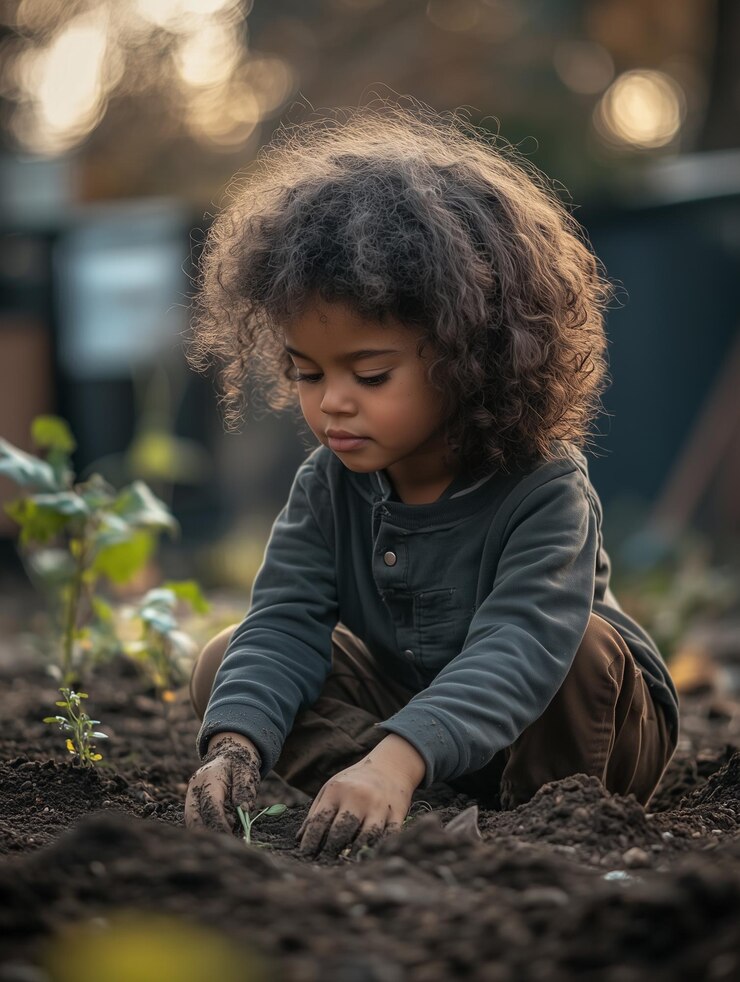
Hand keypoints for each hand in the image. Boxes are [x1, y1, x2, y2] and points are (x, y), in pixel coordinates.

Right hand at [184, 732, 261, 832]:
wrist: (226, 756)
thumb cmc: (238, 764)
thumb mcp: (246, 770)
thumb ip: (245, 788)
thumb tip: (244, 809)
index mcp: (208, 779)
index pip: (211, 805)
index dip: (219, 823)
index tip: (229, 838)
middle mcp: (194, 789)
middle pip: (193, 818)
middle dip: (208, 834)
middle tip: (226, 845)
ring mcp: (191, 798)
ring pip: (193, 823)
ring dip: (208, 832)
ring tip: (230, 835)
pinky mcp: (192, 806)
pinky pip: (197, 822)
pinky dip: (208, 830)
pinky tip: (225, 832)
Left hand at [296, 735, 424, 858]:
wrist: (390, 766)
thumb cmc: (354, 782)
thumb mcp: (332, 788)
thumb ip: (316, 812)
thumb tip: (299, 839)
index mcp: (338, 790)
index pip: (320, 820)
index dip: (311, 841)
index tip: (305, 856)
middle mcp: (358, 797)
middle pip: (342, 830)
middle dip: (331, 850)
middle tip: (324, 863)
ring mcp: (379, 806)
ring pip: (366, 836)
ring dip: (354, 853)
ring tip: (345, 863)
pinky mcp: (397, 814)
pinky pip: (389, 836)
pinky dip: (379, 849)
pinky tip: (370, 857)